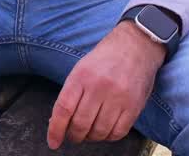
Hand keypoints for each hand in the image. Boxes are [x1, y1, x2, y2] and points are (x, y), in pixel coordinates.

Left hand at [47, 21, 165, 148]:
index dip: (55, 130)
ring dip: (91, 137)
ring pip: (99, 131)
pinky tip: (105, 130)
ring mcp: (118, 97)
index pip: (64, 109)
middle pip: (80, 124)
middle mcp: (99, 86)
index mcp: (82, 75)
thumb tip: (58, 121)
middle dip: (74, 136)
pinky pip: (118, 132)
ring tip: (90, 133)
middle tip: (74, 135)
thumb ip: (71, 93)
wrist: (136, 45)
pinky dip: (108, 137)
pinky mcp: (134, 106)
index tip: (53, 142)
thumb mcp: (82, 68)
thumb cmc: (105, 58)